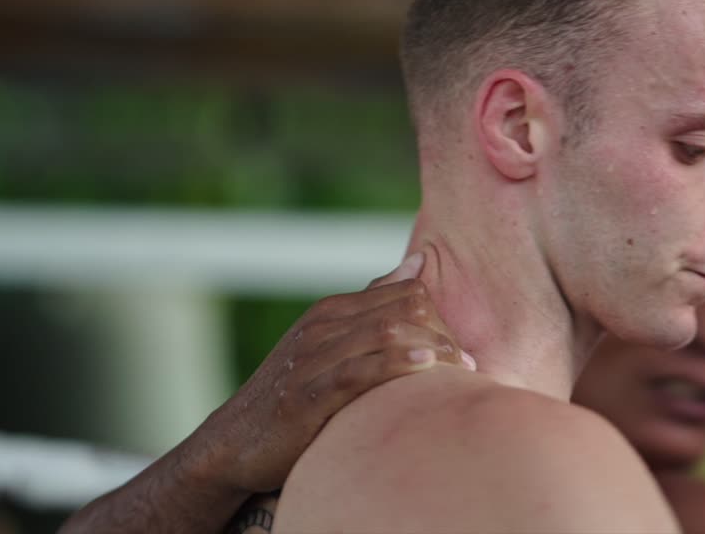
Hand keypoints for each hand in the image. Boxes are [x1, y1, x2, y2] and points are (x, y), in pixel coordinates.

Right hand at [186, 249, 471, 494]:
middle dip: (442, 332)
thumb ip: (372, 306)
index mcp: (331, 312)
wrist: (233, 441)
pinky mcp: (307, 394)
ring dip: (431, 348)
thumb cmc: (292, 395)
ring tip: (463, 369)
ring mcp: (313, 358)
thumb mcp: (327, 345)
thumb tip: (418, 263)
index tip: (462, 347)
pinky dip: (395, 365)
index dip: (440, 315)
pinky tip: (426, 369)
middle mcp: (322, 326)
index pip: (403, 293)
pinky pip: (358, 371)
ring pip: (384, 334)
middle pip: (401, 310)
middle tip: (471, 362)